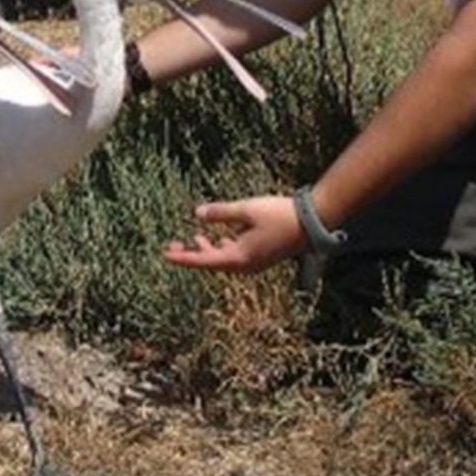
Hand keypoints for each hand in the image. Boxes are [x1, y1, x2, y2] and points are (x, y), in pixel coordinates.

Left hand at [162, 195, 304, 272]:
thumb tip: (197, 214)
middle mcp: (245, 266)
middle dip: (192, 253)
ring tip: (193, 238)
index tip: (165, 254)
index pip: (203, 260)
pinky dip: (223, 247)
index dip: (182, 257)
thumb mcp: (246, 209)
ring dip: (208, 249)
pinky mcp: (262, 257)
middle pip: (211, 263)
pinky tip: (220, 237)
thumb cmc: (278, 215)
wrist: (311, 223)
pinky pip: (235, 256)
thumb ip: (220, 213)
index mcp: (239, 258)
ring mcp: (254, 263)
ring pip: (224, 260)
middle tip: (173, 244)